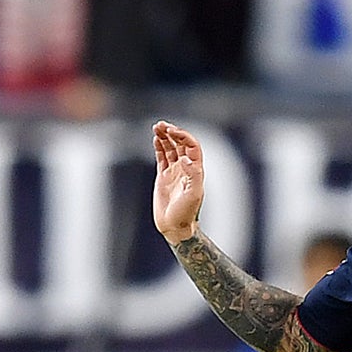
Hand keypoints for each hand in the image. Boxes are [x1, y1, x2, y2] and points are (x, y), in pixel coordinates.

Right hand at [152, 121, 205, 243]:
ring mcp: (174, 171)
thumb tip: (186, 159)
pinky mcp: (164, 177)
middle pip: (180, 144)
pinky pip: (162, 158)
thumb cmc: (186, 212)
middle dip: (172, 132)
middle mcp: (186, 167)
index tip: (171, 131)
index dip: (182, 136)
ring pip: (170, 149)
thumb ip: (193, 175)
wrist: (175, 226)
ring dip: (164, 137)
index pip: (190, 146)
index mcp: (195, 169)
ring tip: (157, 127)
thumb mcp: (193, 194)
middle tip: (162, 125)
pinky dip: (159, 148)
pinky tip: (155, 140)